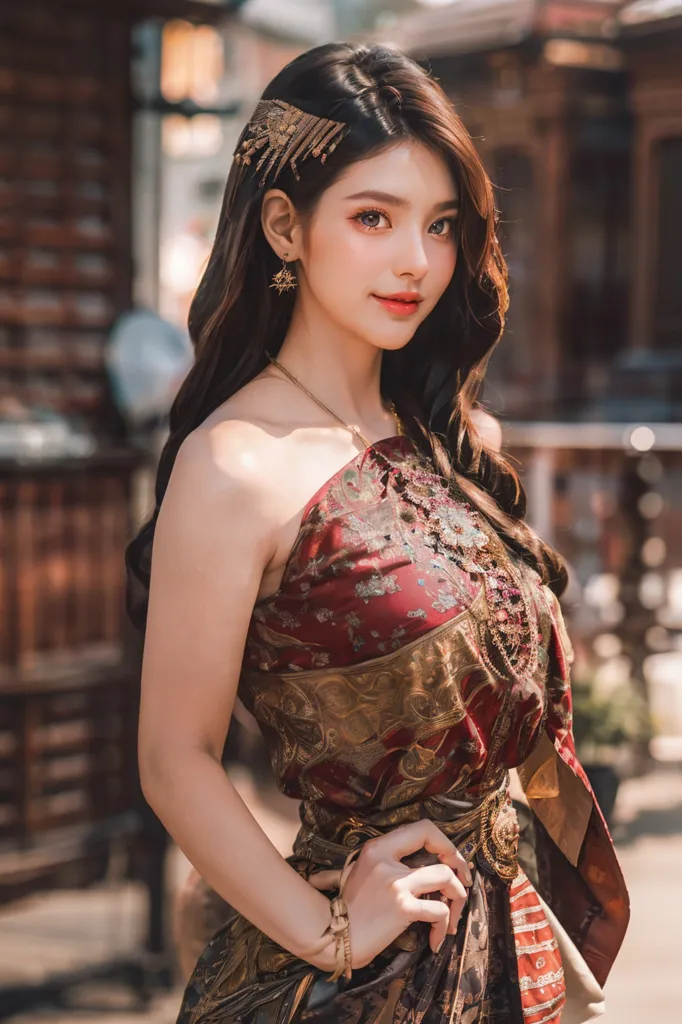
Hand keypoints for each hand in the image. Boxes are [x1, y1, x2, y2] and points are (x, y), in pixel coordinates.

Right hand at [308, 820, 471, 965]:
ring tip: (451, 918)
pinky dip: (443, 926)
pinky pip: (439, 911)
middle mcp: (388, 860)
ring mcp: (396, 883)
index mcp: (378, 847)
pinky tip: (435, 939)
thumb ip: (384, 861)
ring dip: (457, 900)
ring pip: (446, 878)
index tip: (451, 859)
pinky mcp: (403, 908)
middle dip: (461, 868)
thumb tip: (413, 862)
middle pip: (442, 851)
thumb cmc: (349, 907)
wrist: (334, 935)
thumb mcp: (360, 872)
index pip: (423, 828)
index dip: (444, 842)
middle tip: (465, 885)